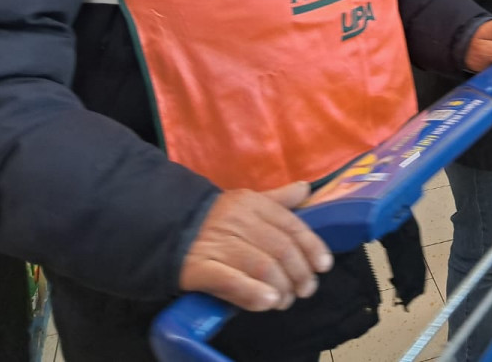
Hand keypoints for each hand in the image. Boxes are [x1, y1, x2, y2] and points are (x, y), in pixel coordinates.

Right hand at [179, 181, 332, 311]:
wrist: (168, 227)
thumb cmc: (217, 218)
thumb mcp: (247, 202)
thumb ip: (278, 200)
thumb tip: (306, 189)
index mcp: (254, 204)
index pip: (291, 226)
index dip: (312, 247)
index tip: (323, 266)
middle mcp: (239, 222)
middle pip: (280, 249)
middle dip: (299, 273)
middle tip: (305, 290)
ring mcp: (218, 244)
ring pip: (261, 266)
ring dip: (281, 288)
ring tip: (285, 300)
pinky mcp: (199, 268)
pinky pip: (230, 281)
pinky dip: (253, 293)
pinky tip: (267, 302)